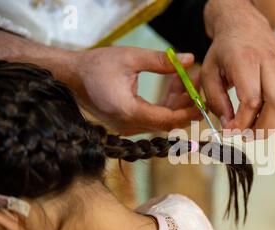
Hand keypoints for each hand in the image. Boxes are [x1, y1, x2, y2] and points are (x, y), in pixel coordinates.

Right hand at [71, 47, 201, 134]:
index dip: (187, 112)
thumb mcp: (130, 58)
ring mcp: (127, 127)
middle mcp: (128, 126)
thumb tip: (189, 59)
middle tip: (199, 85)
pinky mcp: (127, 123)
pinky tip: (174, 84)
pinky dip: (166, 103)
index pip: (166, 119)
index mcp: (128, 112)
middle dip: (186, 105)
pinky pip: (153, 117)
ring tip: (187, 79)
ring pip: (162, 120)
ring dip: (177, 102)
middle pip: (167, 122)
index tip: (203, 101)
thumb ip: (161, 61)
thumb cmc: (96, 65)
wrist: (72, 77)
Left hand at [202, 0, 274, 137]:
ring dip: (272, 127)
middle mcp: (270, 64)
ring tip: (253, 131)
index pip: (251, 100)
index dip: (241, 122)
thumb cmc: (224, 50)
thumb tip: (229, 126)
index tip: (229, 131)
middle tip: (245, 137)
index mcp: (246, 60)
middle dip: (261, 129)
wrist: (246, 26)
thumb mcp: (209, 73)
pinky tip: (263, 121)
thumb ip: (216, 101)